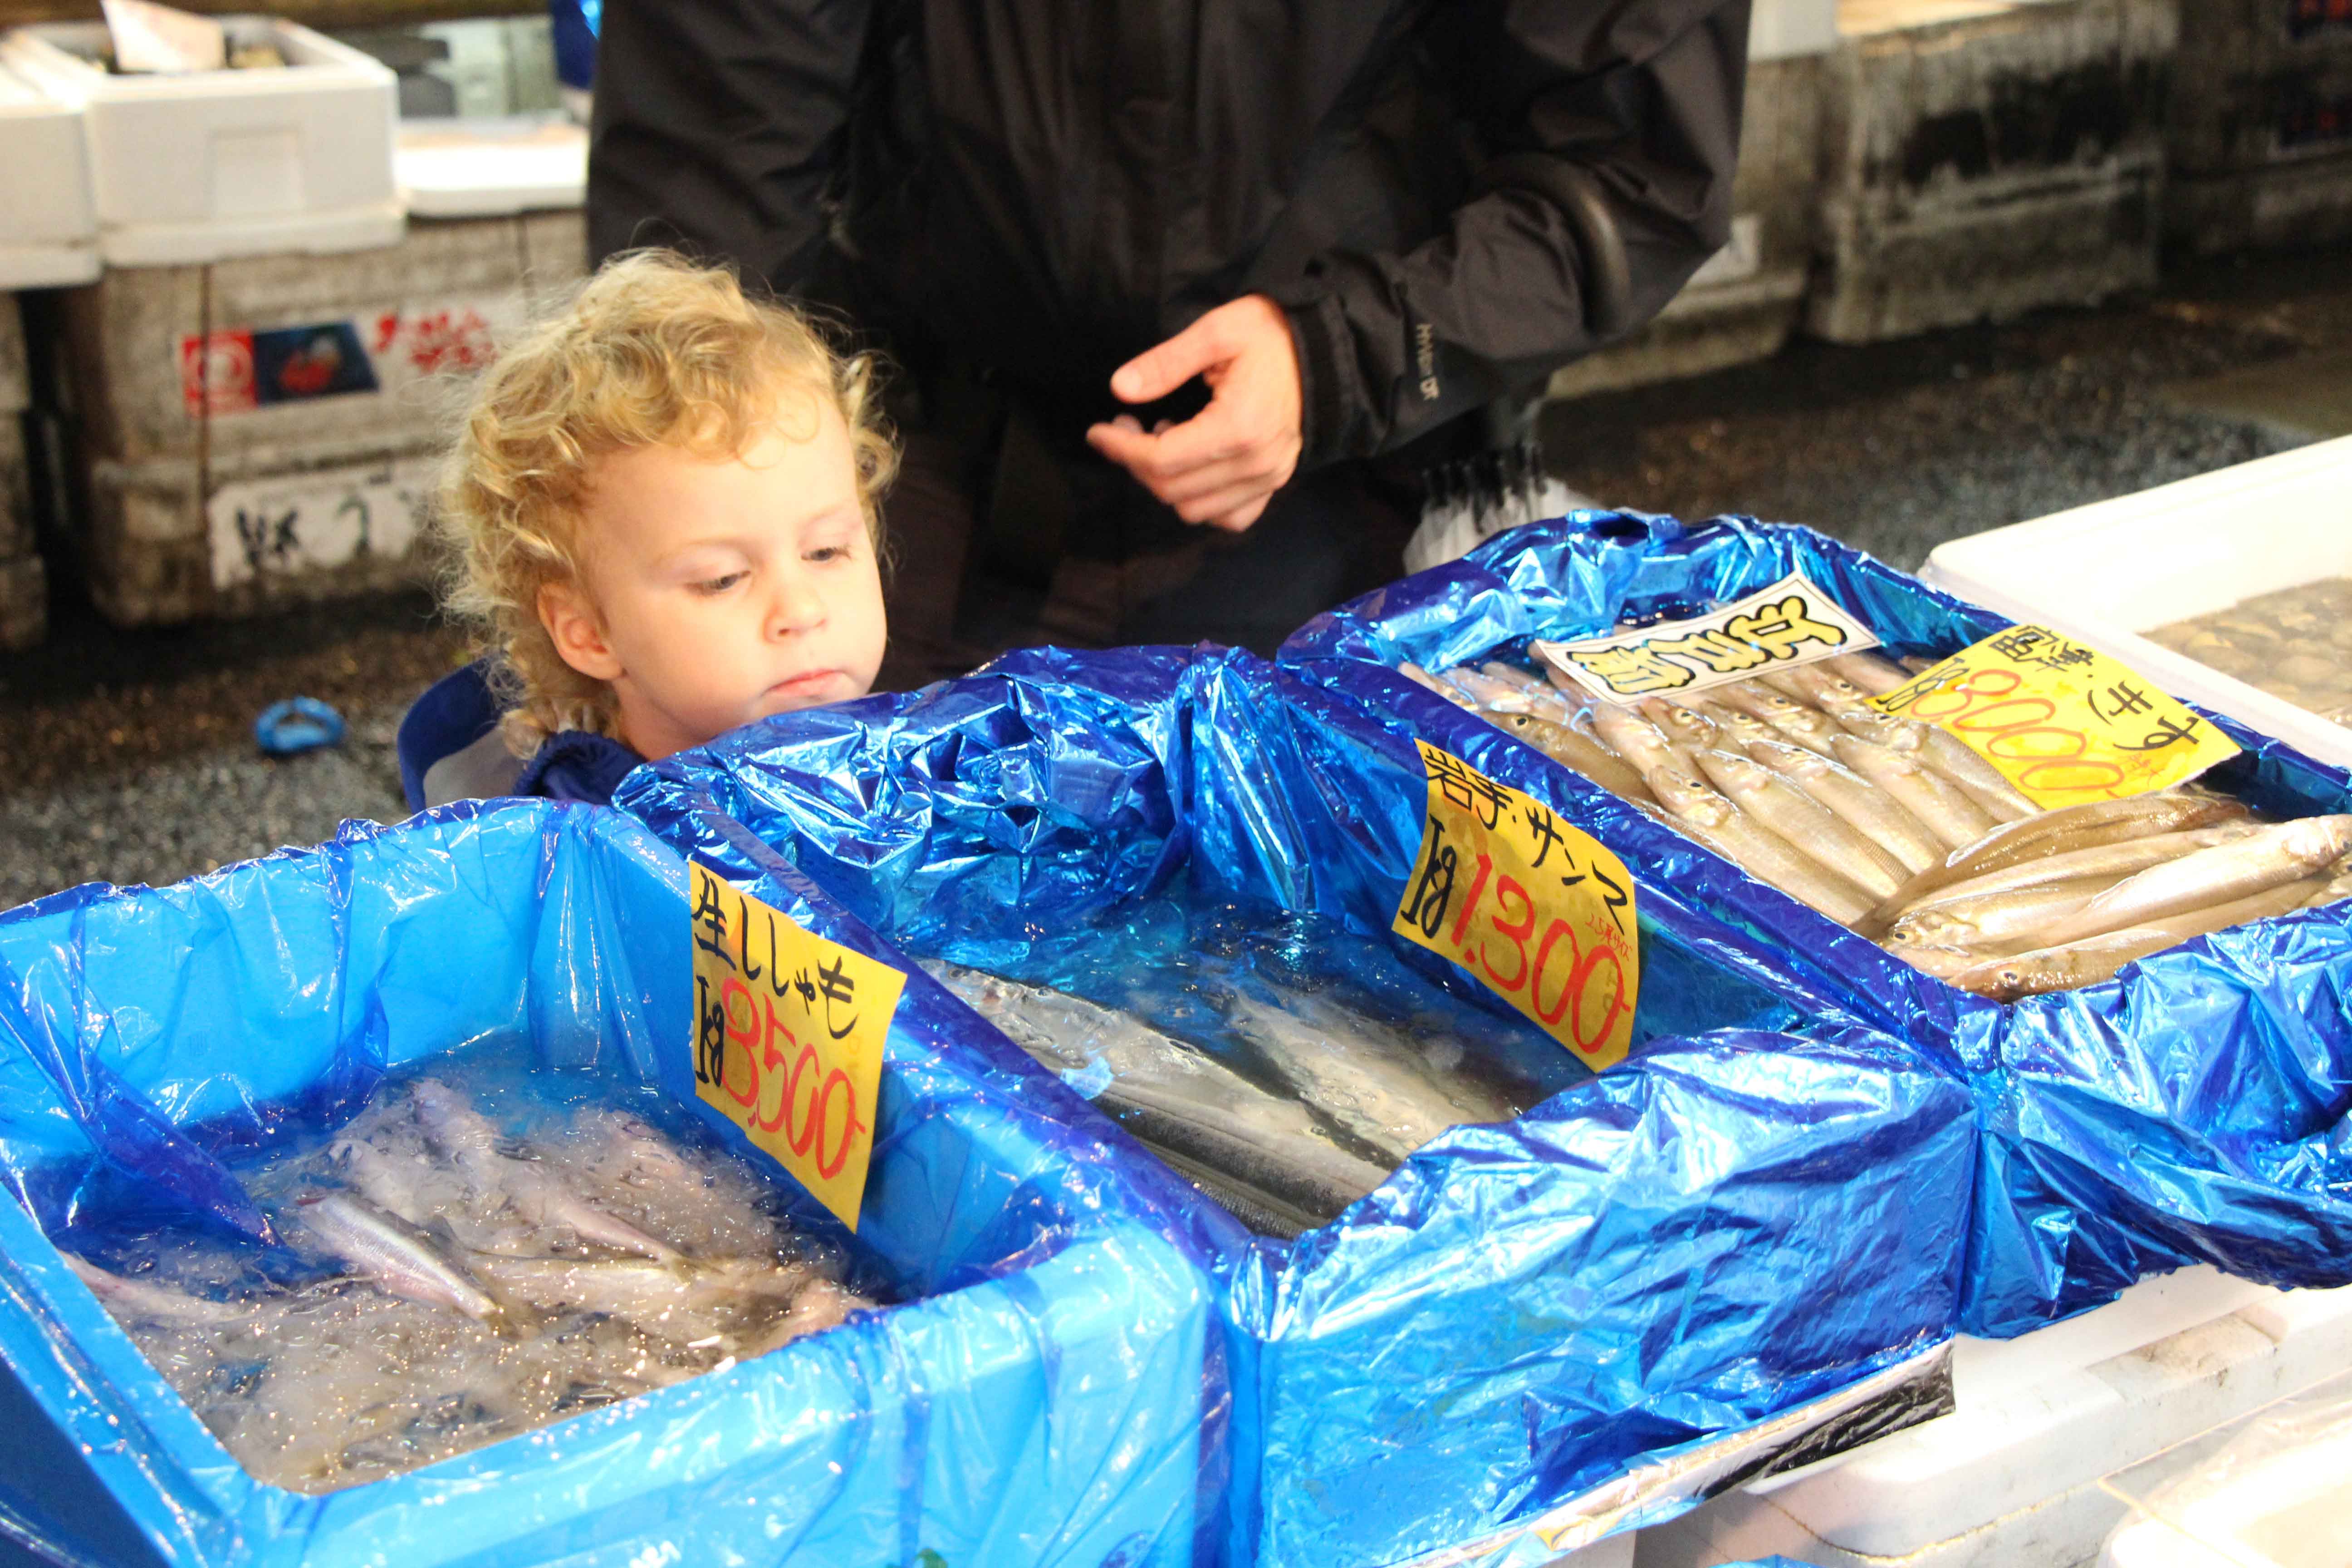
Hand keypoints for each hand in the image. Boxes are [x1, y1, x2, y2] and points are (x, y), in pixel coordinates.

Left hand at [1085, 294, 1302, 532]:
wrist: (1325, 350)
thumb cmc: (1272, 335)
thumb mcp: (1216, 331)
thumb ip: (1166, 362)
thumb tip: (1120, 389)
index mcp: (1238, 427)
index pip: (1161, 460)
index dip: (1121, 449)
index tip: (1098, 431)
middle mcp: (1254, 463)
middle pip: (1171, 489)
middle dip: (1136, 462)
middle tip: (1127, 426)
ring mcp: (1268, 478)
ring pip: (1194, 510)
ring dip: (1166, 482)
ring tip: (1164, 439)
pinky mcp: (1275, 483)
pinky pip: (1230, 517)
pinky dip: (1202, 503)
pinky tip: (1194, 466)